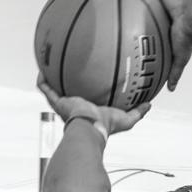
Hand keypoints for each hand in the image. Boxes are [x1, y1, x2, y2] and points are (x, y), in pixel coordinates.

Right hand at [36, 76, 153, 136]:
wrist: (90, 127)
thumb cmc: (106, 126)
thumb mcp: (127, 119)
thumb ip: (138, 112)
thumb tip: (149, 104)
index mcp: (90, 110)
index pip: (87, 99)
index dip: (87, 90)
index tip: (89, 78)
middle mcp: (75, 106)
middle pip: (70, 93)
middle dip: (68, 82)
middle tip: (70, 68)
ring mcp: (65, 104)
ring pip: (55, 90)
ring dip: (52, 78)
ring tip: (50, 65)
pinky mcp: (57, 101)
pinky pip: (45, 89)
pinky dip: (42, 80)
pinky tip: (42, 69)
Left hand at [130, 0, 191, 91]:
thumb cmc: (188, 38)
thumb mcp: (179, 60)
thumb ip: (175, 73)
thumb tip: (171, 90)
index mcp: (167, 34)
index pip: (154, 37)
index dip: (145, 38)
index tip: (134, 40)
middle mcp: (164, 20)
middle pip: (148, 18)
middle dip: (138, 18)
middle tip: (124, 18)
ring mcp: (164, 7)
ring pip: (148, 3)